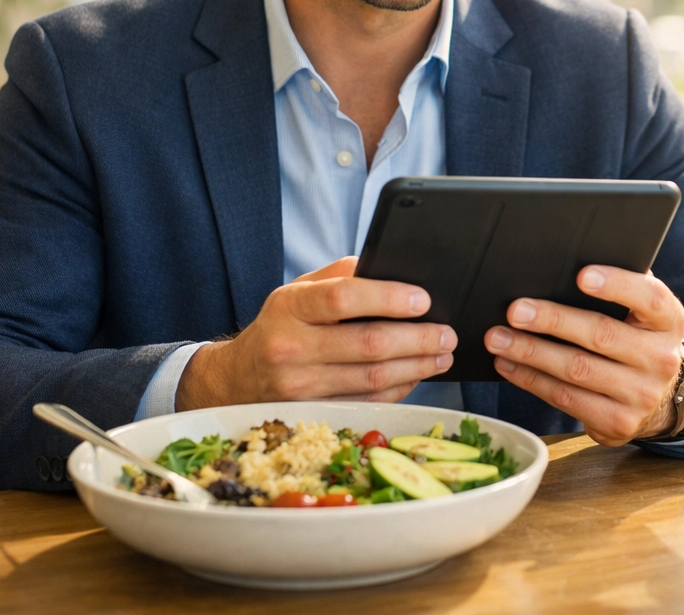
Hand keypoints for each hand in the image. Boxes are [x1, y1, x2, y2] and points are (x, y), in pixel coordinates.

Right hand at [176, 257, 455, 408]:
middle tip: (447, 334)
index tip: (424, 300)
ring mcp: (299, 388)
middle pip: (368, 345)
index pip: (344, 298)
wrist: (236, 379)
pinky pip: (366, 403)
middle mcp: (290, 348)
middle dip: (417, 339)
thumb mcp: (297, 291)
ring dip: (416, 368)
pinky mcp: (312, 415)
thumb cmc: (280, 326)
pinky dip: (398, 389)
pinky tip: (416, 375)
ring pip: (372, 379)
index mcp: (289, 308)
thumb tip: (389, 268)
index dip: (389, 298)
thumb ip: (339, 276)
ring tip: (442, 355)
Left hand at [484, 265, 683, 446]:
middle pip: (602, 335)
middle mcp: (662, 359)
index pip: (650, 298)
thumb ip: (621, 287)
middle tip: (515, 311)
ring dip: (531, 353)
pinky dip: (532, 380)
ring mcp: (641, 395)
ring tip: (498, 339)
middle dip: (553, 321)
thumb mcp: (642, 313)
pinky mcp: (618, 422)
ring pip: (577, 370)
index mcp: (669, 321)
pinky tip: (509, 366)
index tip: (580, 275)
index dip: (617, 285)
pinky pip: (566, 399)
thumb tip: (570, 258)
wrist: (657, 398)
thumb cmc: (636, 339)